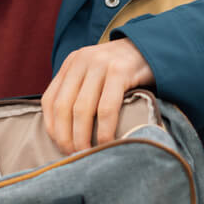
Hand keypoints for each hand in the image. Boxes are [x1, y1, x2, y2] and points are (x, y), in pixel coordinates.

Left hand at [41, 39, 153, 153]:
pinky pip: (107, 107)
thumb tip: (67, 131)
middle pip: (63, 106)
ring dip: (82, 137)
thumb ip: (81, 90)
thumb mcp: (96, 72)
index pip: (50, 100)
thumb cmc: (124, 69)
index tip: (60, 147)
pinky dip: (105, 130)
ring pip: (82, 109)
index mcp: (72, 63)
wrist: (153, 47)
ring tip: (87, 154)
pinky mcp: (120, 71)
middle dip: (65, 137)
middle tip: (73, 156)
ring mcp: (101, 65)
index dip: (52, 127)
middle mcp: (82, 61)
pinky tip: (107, 143)